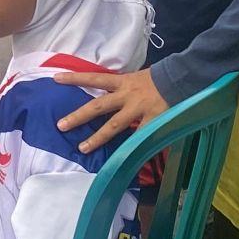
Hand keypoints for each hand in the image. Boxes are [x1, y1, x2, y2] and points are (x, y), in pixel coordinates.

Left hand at [52, 68, 168, 153]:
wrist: (182, 78)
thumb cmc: (159, 77)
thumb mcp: (137, 77)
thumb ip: (123, 87)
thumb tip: (108, 90)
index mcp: (122, 82)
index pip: (94, 77)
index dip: (75, 78)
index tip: (56, 79)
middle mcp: (126, 95)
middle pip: (98, 106)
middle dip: (79, 116)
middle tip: (61, 126)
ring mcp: (138, 109)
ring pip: (114, 125)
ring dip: (97, 138)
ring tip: (83, 148)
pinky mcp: (151, 121)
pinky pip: (139, 137)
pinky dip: (133, 148)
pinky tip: (123, 161)